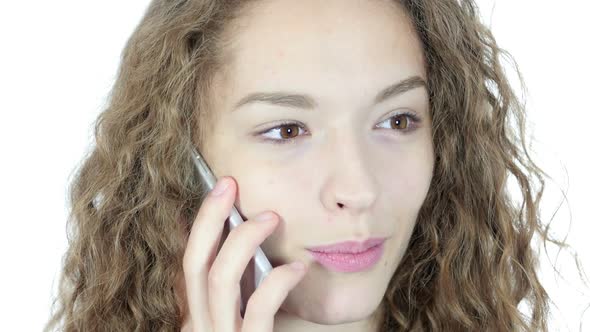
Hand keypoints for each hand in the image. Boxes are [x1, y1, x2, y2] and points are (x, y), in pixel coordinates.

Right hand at [181, 176, 307, 330]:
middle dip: (209, 218)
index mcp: (199, 317)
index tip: (222, 188)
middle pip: (193, 264)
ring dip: (242, 241)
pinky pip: (257, 311)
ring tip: (271, 217)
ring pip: (218, 281)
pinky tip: (297, 268)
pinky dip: (277, 282)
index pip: (191, 263)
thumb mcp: (244, 319)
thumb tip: (249, 243)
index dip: (202, 223)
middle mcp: (201, 328)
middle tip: (230, 185)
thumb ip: (242, 291)